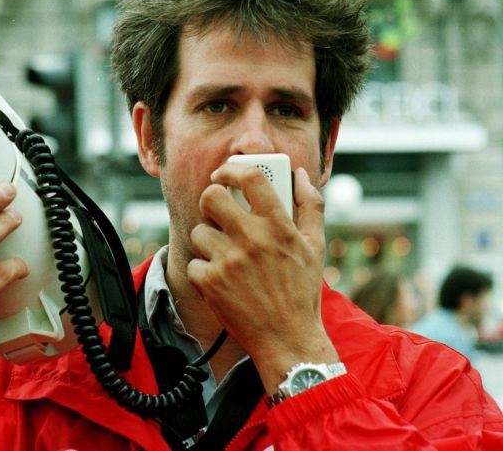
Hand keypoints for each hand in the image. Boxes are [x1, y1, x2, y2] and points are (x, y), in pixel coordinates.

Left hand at [187, 164, 337, 390]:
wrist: (288, 340)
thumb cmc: (301, 291)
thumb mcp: (316, 247)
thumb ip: (310, 206)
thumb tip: (300, 174)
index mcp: (278, 226)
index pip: (250, 178)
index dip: (231, 170)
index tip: (224, 174)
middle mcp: (252, 240)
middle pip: (211, 197)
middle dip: (211, 202)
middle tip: (218, 214)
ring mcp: (228, 261)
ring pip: (199, 232)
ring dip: (209, 243)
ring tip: (227, 258)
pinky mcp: (209, 283)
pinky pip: (194, 262)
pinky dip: (204, 272)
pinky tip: (223, 282)